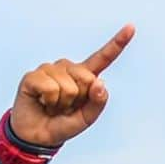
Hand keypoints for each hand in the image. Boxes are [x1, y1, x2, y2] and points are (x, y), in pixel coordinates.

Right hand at [9, 24, 134, 145]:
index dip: (118, 43)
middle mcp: (68, 68)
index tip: (131, 27)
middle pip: (87, 78)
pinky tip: (41, 102)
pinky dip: (48, 102)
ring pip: (68, 87)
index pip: (104, 57)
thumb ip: (98, 102)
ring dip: (62, 104)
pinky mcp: (33, 76)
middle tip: (66, 107)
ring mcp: (50, 69)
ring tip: (52, 106)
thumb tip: (99, 82)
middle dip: (78, 99)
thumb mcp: (88, 118)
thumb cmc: (64, 124)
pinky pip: (50, 89)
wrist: (38, 136)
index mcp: (86, 75)